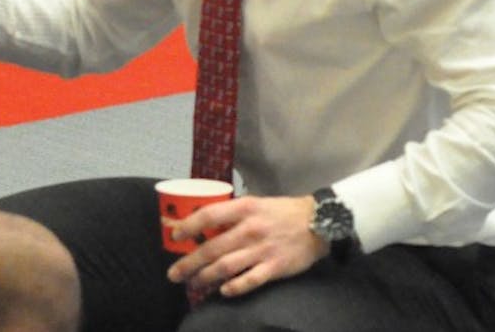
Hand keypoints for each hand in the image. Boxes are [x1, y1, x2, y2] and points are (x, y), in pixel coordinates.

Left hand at [165, 195, 328, 297]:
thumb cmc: (282, 212)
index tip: (174, 236)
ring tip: (193, 283)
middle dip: (189, 263)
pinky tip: (222, 291)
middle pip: (212, 249)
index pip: (209, 216)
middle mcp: (251, 229)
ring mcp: (263, 249)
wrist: (320, 222)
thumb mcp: (256, 203)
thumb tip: (203, 224)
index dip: (189, 226)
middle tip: (174, 273)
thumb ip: (233, 214)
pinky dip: (234, 287)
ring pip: (226, 267)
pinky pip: (249, 281)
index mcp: (245, 208)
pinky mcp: (275, 267)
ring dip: (205, 277)